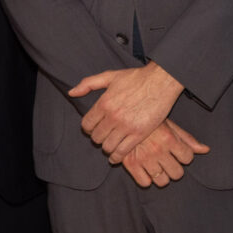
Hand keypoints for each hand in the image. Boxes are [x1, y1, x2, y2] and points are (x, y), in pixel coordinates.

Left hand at [70, 60, 184, 160]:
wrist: (161, 82)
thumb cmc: (136, 78)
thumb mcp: (110, 76)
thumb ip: (88, 84)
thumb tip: (71, 93)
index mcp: (104, 103)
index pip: (86, 124)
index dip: (87, 128)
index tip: (92, 128)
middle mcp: (113, 116)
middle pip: (96, 137)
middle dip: (97, 138)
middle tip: (102, 137)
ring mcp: (126, 126)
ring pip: (108, 146)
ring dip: (107, 148)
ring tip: (109, 145)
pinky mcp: (139, 134)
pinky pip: (123, 151)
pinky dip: (117, 157)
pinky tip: (116, 156)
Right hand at [118, 117, 209, 187]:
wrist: (121, 115)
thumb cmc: (148, 120)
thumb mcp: (169, 124)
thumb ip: (187, 139)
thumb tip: (206, 150)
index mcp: (169, 138)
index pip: (188, 158)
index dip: (184, 156)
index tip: (177, 151)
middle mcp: (158, 150)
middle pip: (177, 173)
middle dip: (174, 168)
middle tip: (167, 161)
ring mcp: (144, 158)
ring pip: (162, 181)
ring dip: (161, 175)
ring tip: (156, 166)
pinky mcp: (130, 164)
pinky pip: (144, 183)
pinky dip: (145, 178)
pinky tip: (145, 169)